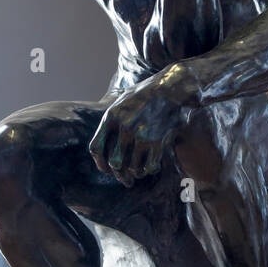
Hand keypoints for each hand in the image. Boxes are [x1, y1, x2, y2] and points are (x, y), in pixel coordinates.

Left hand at [89, 70, 199, 184]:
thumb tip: (105, 139)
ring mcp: (140, 135)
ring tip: (139, 173)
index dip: (99, 163)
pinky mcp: (157, 140)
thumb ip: (112, 119)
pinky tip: (152, 167)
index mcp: (111, 117)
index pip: (96, 148)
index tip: (106, 168)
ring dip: (135, 174)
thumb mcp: (122, 100)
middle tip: (125, 179)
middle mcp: (123, 127)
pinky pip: (149, 166)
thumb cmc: (146, 93)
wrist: (171, 87)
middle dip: (119, 175)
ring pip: (132, 167)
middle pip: (114, 162)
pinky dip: (149, 170)